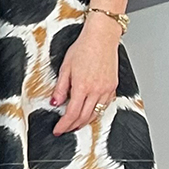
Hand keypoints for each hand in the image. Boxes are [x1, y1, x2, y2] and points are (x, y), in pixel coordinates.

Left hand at [51, 14, 121, 134]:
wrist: (101, 38)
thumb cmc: (83, 49)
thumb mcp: (65, 68)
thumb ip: (60, 88)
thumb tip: (55, 103)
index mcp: (82, 87)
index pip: (72, 113)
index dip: (64, 124)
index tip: (58, 130)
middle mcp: (97, 91)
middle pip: (85, 117)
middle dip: (73, 126)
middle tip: (65, 129)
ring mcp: (107, 89)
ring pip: (96, 113)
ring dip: (85, 121)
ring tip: (75, 124)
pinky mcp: (113, 87)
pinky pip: (105, 105)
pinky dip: (96, 112)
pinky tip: (90, 112)